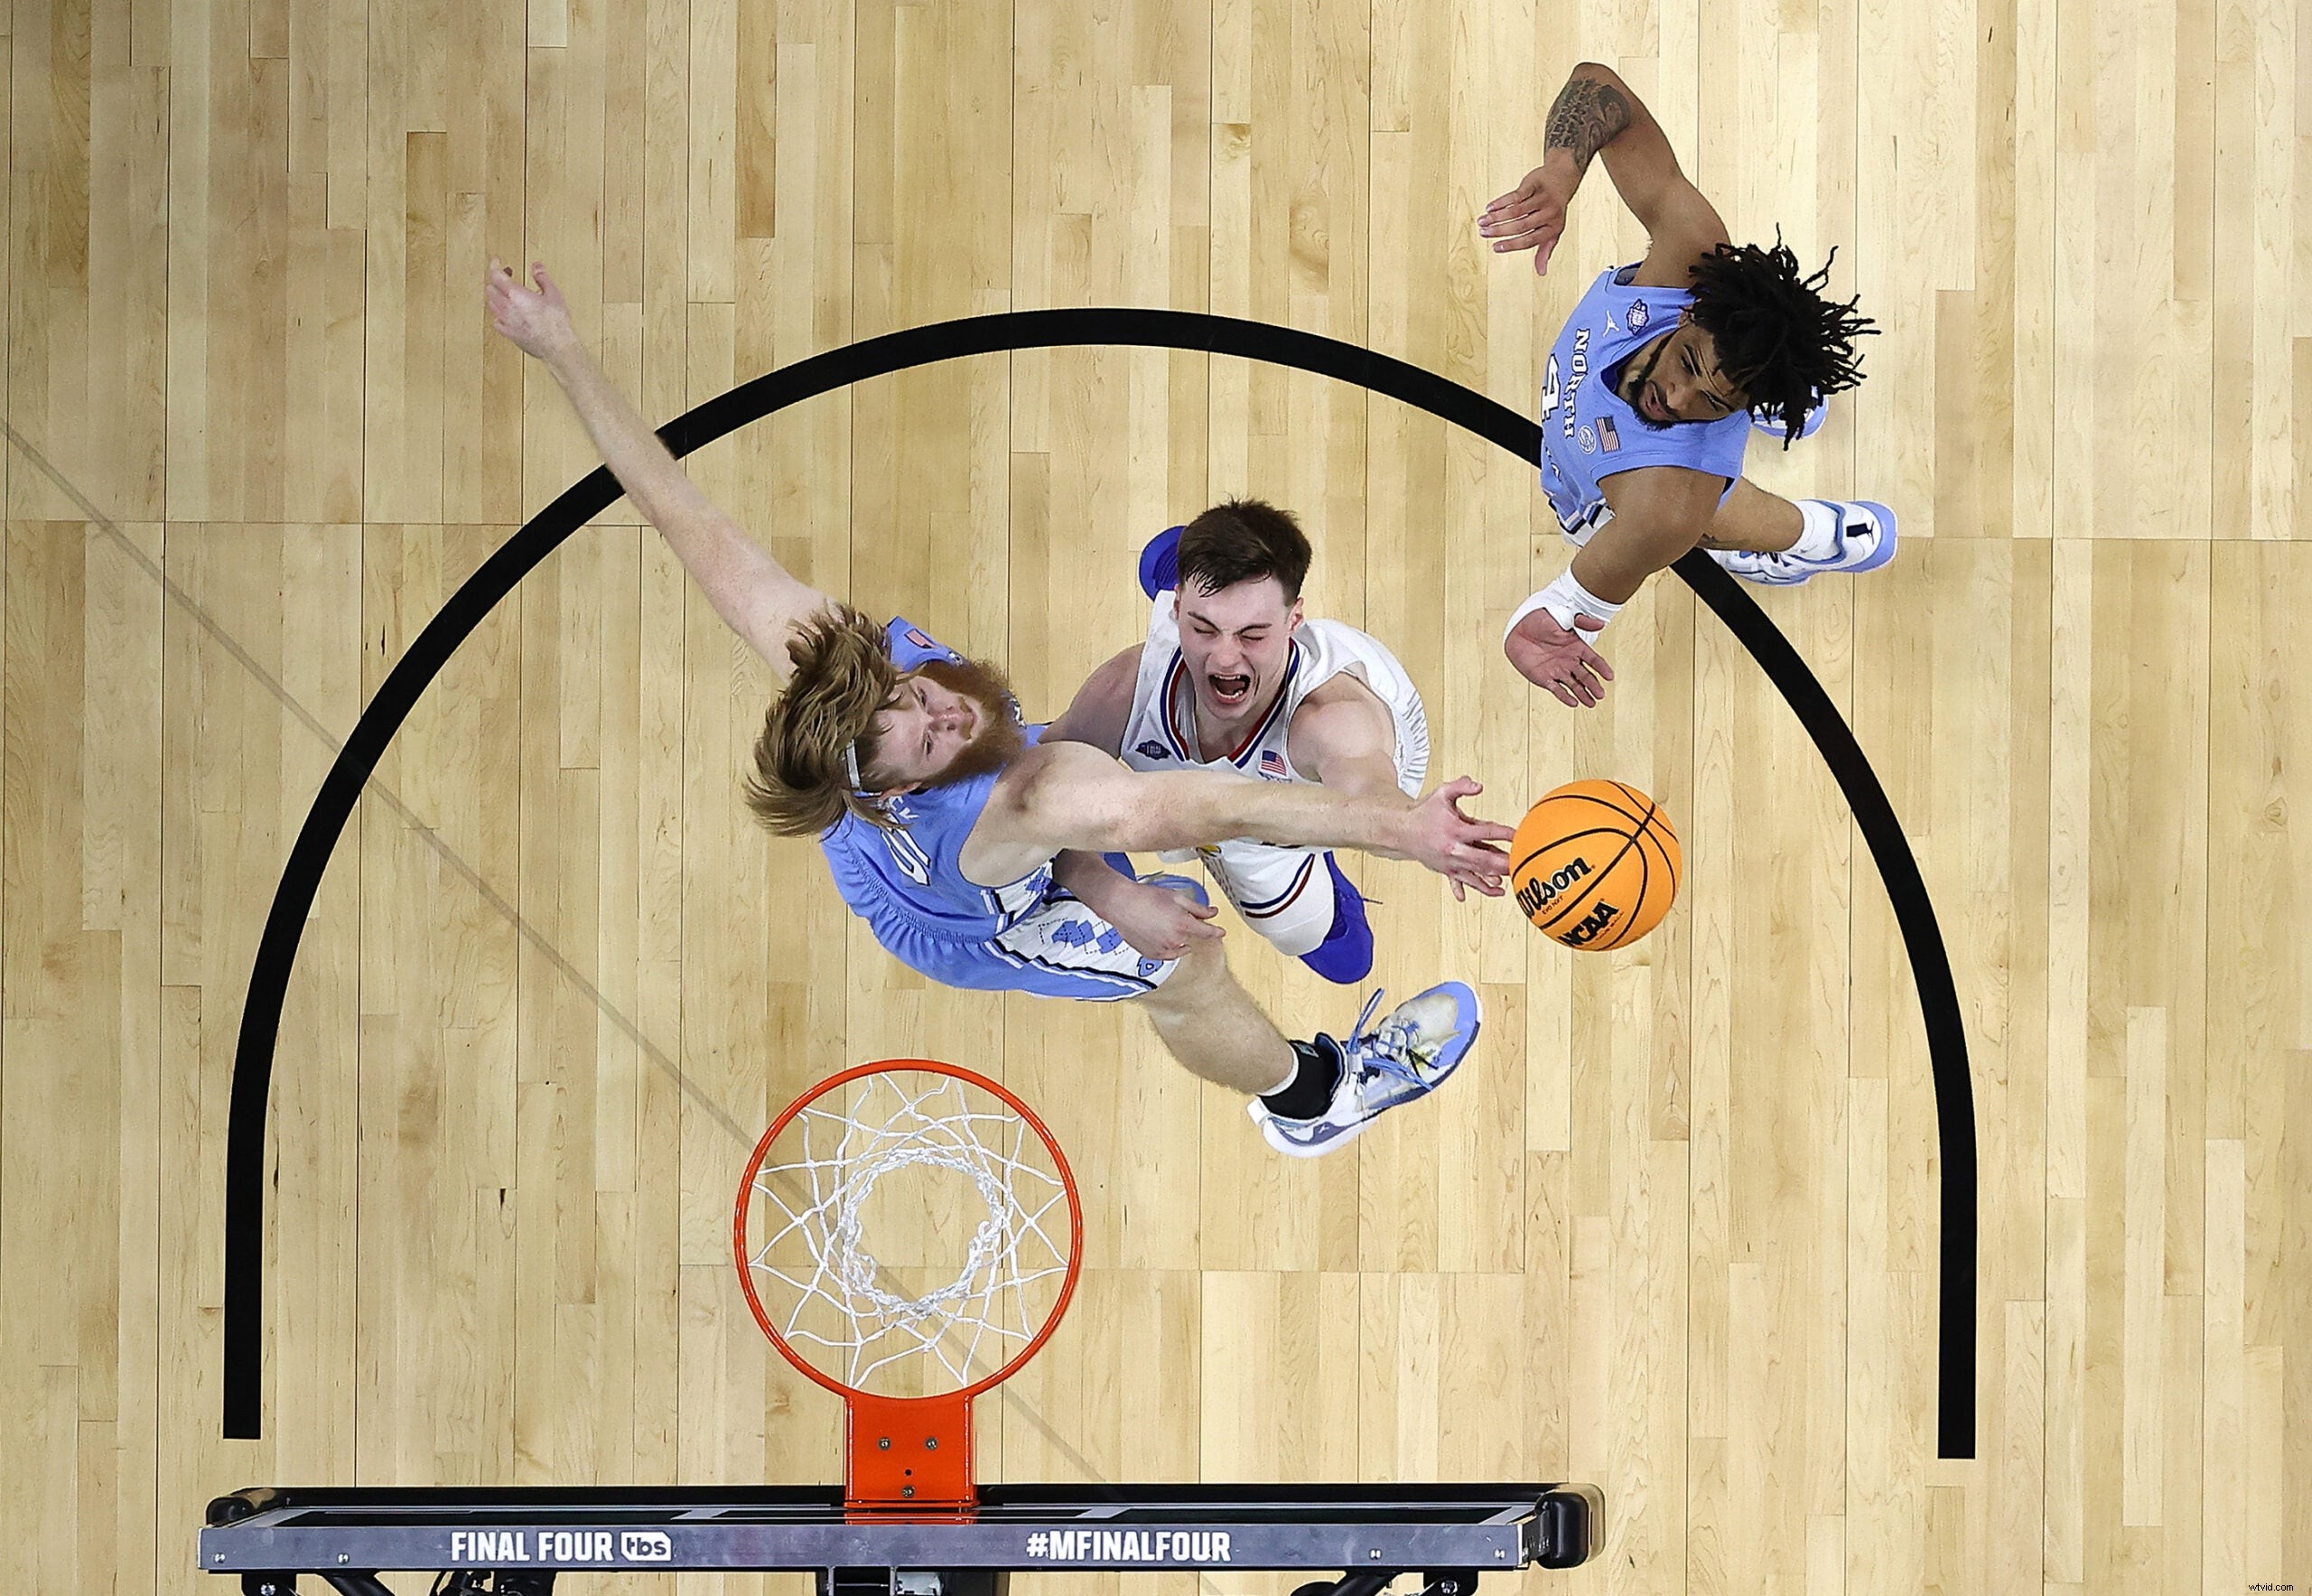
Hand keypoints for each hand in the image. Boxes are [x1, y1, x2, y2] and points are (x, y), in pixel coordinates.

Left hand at [485, 258, 578, 360]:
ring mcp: (506, 321)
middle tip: (505, 277)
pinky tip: (505, 314)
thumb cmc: (556, 323)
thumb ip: (542, 277)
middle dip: (496, 281)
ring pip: (491, 304)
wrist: (556, 346)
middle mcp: (507, 307)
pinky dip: (498, 314)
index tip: (497, 262)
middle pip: (490, 289)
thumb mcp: (553, 294)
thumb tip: (537, 266)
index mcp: (516, 294)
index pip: (495, 275)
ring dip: (496, 296)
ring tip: (505, 293)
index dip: (494, 266)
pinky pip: (496, 321)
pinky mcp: (509, 334)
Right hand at [1098, 877, 1223, 962]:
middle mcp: (1174, 940)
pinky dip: (1167, 946)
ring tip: (1163, 922)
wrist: (1121, 903)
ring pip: (1179, 946)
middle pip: (1191, 937)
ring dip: (1178, 937)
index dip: (1216, 931)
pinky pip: (1166, 954)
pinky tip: (1158, 934)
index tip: (1220, 932)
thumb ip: (1197, 908)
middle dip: (1189, 928)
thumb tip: (1212, 913)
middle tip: (1175, 915)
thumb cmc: (1146, 898)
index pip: (1207, 933)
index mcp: (1183, 925)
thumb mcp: (1177, 897)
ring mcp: (1162, 949)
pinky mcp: (1151, 954)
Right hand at [1391, 777, 1514, 899]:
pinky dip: (1473, 889)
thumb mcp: (1442, 793)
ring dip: (1491, 880)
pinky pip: (1462, 882)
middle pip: (1482, 858)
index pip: (1485, 831)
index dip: (1503, 833)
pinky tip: (1488, 893)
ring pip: (1474, 874)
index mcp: (1455, 829)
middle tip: (1518, 865)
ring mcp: (1450, 862)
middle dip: (1501, 863)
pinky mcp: (1446, 870)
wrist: (1402, 831)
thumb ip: (1461, 786)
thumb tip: (1479, 786)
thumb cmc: (1423, 812)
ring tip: (1508, 885)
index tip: (1517, 835)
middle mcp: (1453, 848)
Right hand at [1478, 162, 1576, 274]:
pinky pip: (1515, 195)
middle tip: (1483, 233)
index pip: (1530, 241)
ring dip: (1496, 217)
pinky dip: (1500, 202)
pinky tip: (1489, 208)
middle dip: (1500, 231)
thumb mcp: (1553, 230)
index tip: (1495, 247)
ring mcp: (1542, 198)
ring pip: (1516, 210)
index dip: (1511, 245)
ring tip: (1482, 221)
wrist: (1563, 178)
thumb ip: (1545, 250)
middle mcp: (1550, 213)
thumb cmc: (1554, 209)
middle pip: (1521, 226)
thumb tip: (1541, 273)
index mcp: (1554, 228)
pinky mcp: (1534, 184)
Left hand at [1505, 609, 1613, 707]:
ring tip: (1592, 703)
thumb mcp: (1563, 618)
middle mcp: (1570, 661)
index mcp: (1577, 647)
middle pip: (1585, 676)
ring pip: (1574, 685)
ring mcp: (1558, 671)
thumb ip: (1582, 622)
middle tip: (1601, 694)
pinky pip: (1556, 689)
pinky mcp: (1544, 678)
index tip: (1610, 676)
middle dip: (1593, 685)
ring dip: (1583, 694)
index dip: (1602, 668)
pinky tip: (1573, 702)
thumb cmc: (1541, 620)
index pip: (1594, 660)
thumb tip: (1602, 624)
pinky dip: (1564, 696)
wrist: (1518, 629)